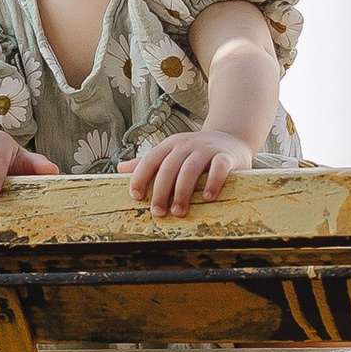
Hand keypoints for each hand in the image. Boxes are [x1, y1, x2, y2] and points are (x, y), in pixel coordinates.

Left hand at [128, 128, 253, 213]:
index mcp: (170, 145)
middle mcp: (187, 145)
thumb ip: (148, 162)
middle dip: (161, 191)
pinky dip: (212, 183)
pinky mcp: (226, 156)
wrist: (231, 138)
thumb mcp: (172, 153)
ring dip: (182, 192)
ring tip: (179, 212)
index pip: (150, 159)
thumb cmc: (196, 152)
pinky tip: (207, 198)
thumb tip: (120, 169)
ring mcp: (207, 149)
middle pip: (169, 168)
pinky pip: (218, 168)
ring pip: (190, 169)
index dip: (141, 177)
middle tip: (158, 212)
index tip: (136, 196)